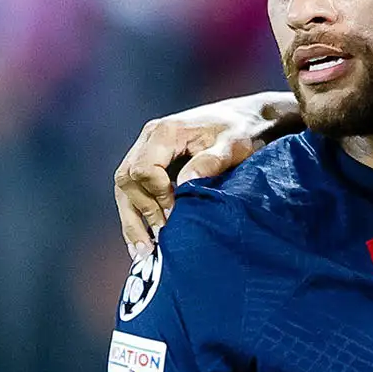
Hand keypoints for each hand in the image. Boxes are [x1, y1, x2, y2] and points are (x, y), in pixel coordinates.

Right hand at [113, 91, 301, 254]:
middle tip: (159, 241)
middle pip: (127, 180)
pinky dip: (138, 216)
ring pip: (125, 188)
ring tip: (144, 253)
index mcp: (165, 132)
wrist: (247, 119)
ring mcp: (148, 151)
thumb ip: (211, 162)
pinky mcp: (153, 163)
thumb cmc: (243, 131)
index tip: (177, 214)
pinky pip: (134, 191)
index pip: (144, 169)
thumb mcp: (234, 145)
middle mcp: (149, 140)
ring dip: (133, 220)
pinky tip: (145, 240)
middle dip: (141, 213)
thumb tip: (186, 184)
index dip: (157, 195)